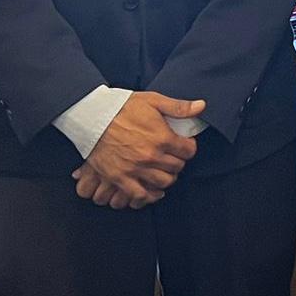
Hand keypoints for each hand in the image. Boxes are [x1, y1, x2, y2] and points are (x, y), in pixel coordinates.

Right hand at [71, 92, 205, 208]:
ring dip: (167, 177)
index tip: (184, 145)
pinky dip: (149, 195)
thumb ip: (179, 107)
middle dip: (178, 161)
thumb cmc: (123, 107)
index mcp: (162, 138)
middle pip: (177, 167)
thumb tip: (202, 106)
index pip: (189, 151)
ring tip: (164, 170)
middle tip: (173, 156)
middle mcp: (151, 156)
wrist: (93, 117)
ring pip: (163, 182)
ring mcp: (135, 169)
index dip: (188, 147)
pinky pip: (140, 195)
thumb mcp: (153, 100)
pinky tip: (153, 190)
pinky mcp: (120, 178)